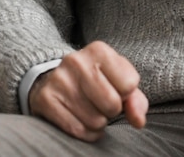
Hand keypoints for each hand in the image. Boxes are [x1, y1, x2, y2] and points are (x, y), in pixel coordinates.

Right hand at [29, 40, 148, 141]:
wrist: (52, 78)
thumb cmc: (94, 80)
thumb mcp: (117, 79)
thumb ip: (135, 99)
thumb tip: (139, 120)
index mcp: (99, 50)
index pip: (130, 84)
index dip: (126, 94)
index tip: (115, 89)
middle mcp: (77, 61)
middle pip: (113, 104)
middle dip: (112, 110)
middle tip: (103, 104)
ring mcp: (59, 80)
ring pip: (95, 120)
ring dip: (99, 123)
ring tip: (92, 111)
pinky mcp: (45, 99)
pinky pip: (77, 130)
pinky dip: (86, 133)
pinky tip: (82, 122)